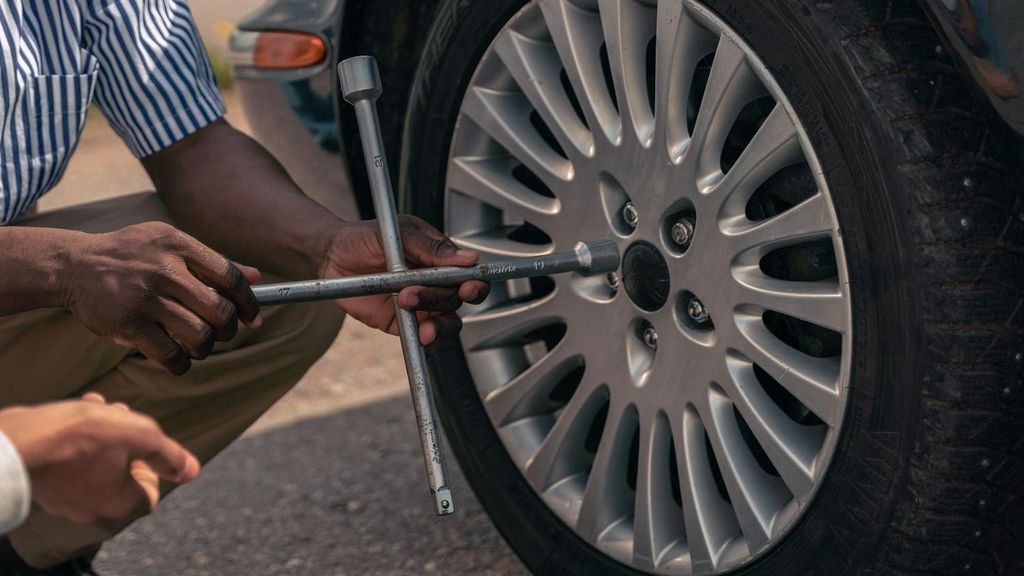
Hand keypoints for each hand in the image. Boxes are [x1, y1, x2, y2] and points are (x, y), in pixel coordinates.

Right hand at [0, 393, 199, 524]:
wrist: (14, 442)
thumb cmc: (78, 437)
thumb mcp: (139, 435)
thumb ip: (169, 454)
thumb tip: (193, 470)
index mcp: (119, 505)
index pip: (151, 492)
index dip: (154, 465)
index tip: (143, 443)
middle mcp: (92, 509)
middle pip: (124, 473)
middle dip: (127, 438)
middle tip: (121, 415)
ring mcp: (65, 499)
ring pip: (97, 461)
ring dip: (104, 431)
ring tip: (99, 406)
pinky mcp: (45, 483)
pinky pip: (71, 460)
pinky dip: (79, 436)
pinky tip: (78, 410)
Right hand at [63, 222, 262, 374]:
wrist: (74, 265)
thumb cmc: (133, 255)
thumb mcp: (170, 244)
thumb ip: (213, 261)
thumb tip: (257, 276)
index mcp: (180, 246)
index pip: (231, 278)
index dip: (249, 303)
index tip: (252, 318)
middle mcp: (165, 270)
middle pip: (220, 311)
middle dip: (228, 330)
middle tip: (221, 333)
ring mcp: (146, 298)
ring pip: (200, 336)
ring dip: (205, 348)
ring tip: (198, 345)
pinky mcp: (128, 324)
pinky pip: (170, 355)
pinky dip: (181, 364)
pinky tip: (179, 359)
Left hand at [320, 216, 489, 344]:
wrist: (332, 256)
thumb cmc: (365, 237)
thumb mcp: (399, 234)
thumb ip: (431, 247)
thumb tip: (469, 258)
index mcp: (440, 259)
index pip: (470, 274)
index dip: (474, 283)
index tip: (467, 287)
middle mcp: (435, 283)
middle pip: (456, 300)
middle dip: (438, 299)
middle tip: (411, 293)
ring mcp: (421, 305)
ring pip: (446, 322)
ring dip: (437, 325)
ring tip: (415, 318)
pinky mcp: (403, 323)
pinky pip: (424, 338)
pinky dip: (428, 343)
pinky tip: (421, 338)